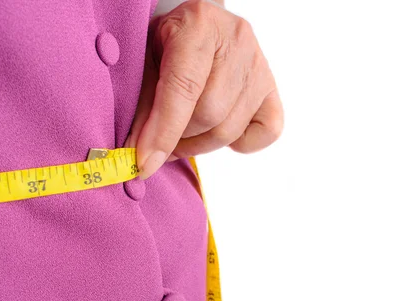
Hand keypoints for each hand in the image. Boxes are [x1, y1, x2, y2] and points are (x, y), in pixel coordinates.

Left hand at [127, 0, 283, 179]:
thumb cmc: (167, 43)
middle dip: (178, 139)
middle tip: (159, 143)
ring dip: (199, 145)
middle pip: (209, 114)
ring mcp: (260, 66)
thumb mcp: (146, 61)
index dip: (163, 132)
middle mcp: (237, 41)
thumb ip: (144, 105)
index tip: (144, 163)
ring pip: (229, 129)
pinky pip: (266, 133)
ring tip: (181, 137)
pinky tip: (216, 130)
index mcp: (199, 25)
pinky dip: (239, 143)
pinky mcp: (272, 89)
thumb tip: (140, 156)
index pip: (184, 88)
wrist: (199, 27)